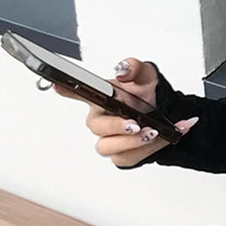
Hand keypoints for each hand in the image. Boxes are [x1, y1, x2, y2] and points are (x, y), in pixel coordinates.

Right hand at [52, 56, 194, 167]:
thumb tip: (122, 70)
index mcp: (101, 98)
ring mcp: (110, 138)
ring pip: (108, 146)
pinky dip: (148, 149)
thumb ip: (134, 68)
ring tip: (152, 132)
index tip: (59, 85)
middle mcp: (102, 119)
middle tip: (135, 123)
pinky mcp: (122, 155)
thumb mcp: (146, 76)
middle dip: (116, 126)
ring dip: (131, 142)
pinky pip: (128, 157)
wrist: (167, 116)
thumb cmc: (148, 96)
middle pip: (96, 126)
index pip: (78, 92)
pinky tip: (161, 138)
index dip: (66, 90)